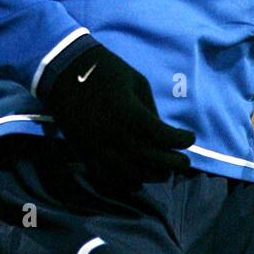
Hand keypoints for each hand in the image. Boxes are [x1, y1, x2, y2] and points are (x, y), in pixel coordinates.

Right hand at [43, 43, 195, 192]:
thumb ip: (150, 109)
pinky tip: (138, 178)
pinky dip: (126, 182)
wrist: (64, 71)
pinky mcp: (85, 152)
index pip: (163, 136)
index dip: (181, 140)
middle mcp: (114, 134)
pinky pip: (107, 177)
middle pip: (150, 160)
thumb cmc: (105, 70)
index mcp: (128, 113)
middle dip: (173, 163)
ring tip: (164, 171)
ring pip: (131, 173)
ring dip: (152, 175)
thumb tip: (162, 132)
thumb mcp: (136, 81)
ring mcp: (97, 147)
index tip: (189, 137)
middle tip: (184, 162)